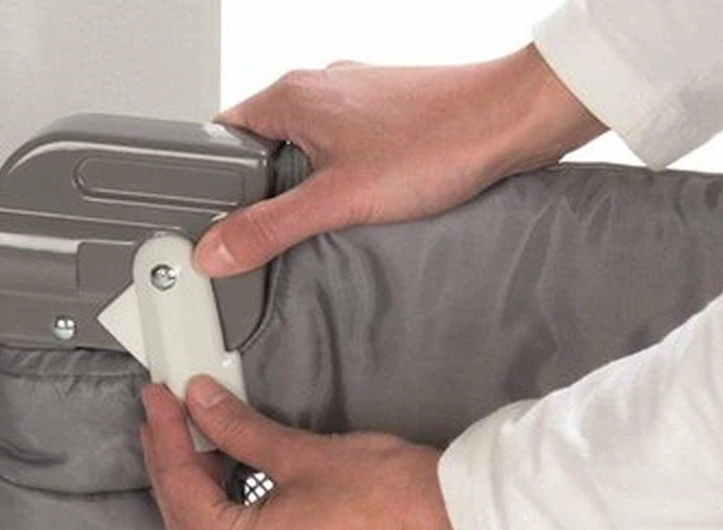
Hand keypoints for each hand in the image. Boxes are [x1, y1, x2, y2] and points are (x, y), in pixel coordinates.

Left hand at [139, 376, 473, 529]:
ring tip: (206, 455)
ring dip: (205, 505)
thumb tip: (204, 407)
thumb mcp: (304, 455)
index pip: (180, 492)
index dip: (165, 439)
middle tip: (170, 423)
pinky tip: (244, 500)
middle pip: (189, 528)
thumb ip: (240, 432)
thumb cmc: (397, 501)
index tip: (160, 404)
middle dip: (176, 471)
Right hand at [194, 43, 605, 277]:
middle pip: (261, 146)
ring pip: (304, 148)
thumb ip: (271, 228)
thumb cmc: (438, 143)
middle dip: (260, 194)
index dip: (212, 183)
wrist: (510, 123)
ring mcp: (354, 99)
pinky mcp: (386, 115)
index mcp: (291, 96)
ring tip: (320, 225)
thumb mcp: (337, 201)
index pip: (221, 136)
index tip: (212, 222)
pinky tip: (359, 207)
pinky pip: (342, 150)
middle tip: (267, 237)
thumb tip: (217, 250)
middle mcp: (318, 87)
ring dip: (304, 189)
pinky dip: (340, 180)